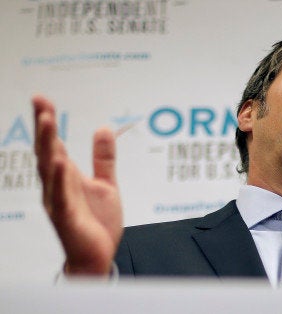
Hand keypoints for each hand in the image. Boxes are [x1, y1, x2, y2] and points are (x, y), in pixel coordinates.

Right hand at [33, 96, 122, 275]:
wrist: (98, 256)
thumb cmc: (97, 222)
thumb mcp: (107, 184)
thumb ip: (104, 159)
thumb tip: (103, 129)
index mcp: (67, 177)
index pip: (54, 145)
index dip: (47, 123)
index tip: (41, 99)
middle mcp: (58, 186)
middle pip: (47, 152)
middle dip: (44, 128)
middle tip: (41, 104)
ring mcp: (59, 201)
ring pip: (50, 171)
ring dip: (49, 146)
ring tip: (48, 122)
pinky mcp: (68, 218)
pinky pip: (62, 197)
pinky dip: (60, 180)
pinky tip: (60, 164)